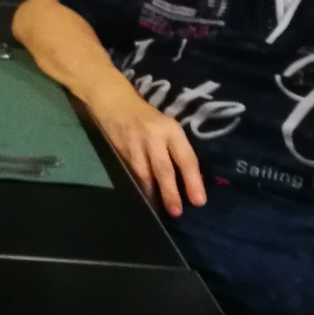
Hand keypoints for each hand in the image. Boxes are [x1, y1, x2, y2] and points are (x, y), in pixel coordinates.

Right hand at [85, 87, 206, 216]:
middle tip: (176, 212)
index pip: (185, 158)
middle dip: (170, 192)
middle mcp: (154, 138)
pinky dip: (138, 188)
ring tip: (159, 211)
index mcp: (171, 130)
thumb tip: (192, 181)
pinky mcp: (120, 153)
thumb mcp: (168, 127)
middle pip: (163, 169)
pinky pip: (131, 174)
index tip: (199, 201)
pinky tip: (143, 201)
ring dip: (152, 194)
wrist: (114, 102)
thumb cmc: (148, 118)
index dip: (193, 181)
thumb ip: (178, 150)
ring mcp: (135, 146)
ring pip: (144, 175)